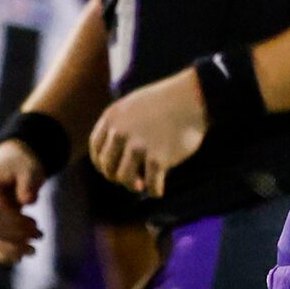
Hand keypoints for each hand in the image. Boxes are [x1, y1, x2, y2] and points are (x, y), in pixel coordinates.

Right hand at [0, 139, 48, 264]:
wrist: (11, 164)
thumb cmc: (22, 166)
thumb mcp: (29, 169)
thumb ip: (28, 182)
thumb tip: (27, 200)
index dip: (17, 224)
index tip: (36, 225)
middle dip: (18, 238)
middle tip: (40, 236)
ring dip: (11, 250)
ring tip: (33, 250)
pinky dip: (4, 254)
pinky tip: (21, 256)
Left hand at [88, 69, 208, 197]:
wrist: (193, 97)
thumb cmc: (167, 100)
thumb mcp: (133, 104)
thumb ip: (120, 123)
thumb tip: (114, 151)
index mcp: (112, 118)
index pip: (96, 149)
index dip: (101, 163)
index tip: (111, 170)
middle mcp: (120, 132)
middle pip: (107, 166)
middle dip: (116, 177)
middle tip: (131, 179)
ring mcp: (138, 146)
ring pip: (124, 179)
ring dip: (133, 186)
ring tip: (143, 185)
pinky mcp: (157, 158)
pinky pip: (151, 185)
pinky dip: (155, 191)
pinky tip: (159, 191)